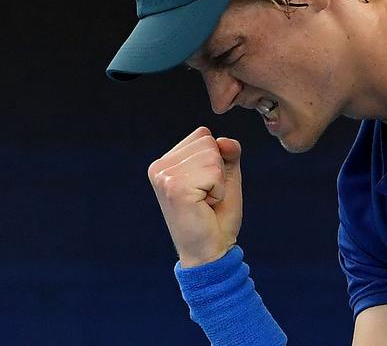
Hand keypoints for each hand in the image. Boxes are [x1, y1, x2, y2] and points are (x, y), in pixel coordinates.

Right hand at [147, 127, 242, 266]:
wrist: (209, 252)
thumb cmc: (216, 216)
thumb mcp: (226, 176)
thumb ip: (228, 152)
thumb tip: (224, 141)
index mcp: (165, 162)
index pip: (203, 135)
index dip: (216, 160)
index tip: (205, 186)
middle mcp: (159, 167)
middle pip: (208, 142)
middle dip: (218, 170)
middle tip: (206, 196)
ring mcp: (164, 177)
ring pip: (212, 156)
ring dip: (219, 182)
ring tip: (205, 202)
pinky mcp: (174, 187)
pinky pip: (214, 173)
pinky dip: (219, 190)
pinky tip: (205, 206)